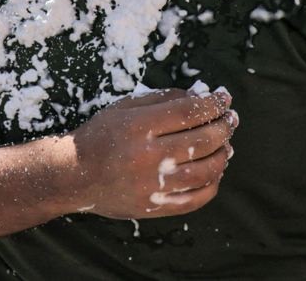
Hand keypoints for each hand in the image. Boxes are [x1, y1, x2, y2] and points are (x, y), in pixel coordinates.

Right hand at [70, 88, 237, 218]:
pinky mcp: (153, 208)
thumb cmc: (101, 136)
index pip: (189, 112)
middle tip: (231, 118)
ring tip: (227, 143)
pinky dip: (212, 184)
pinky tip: (215, 170)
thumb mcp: (125, 107)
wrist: (73, 176)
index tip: (224, 97)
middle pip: (202, 140)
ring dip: (223, 154)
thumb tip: (201, 96)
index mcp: (139, 127)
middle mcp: (147, 157)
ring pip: (204, 171)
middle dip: (224, 126)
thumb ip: (163, 99)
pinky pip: (195, 200)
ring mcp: (151, 186)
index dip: (213, 103)